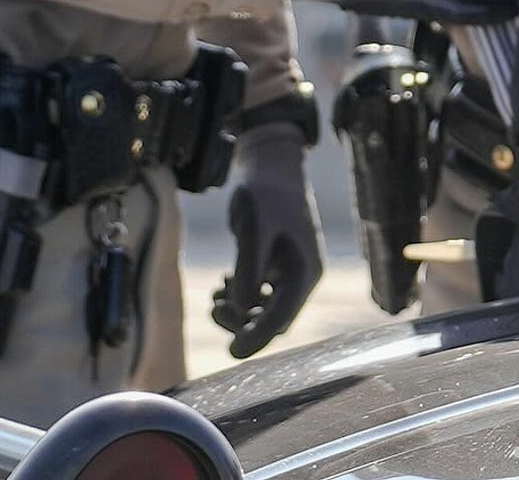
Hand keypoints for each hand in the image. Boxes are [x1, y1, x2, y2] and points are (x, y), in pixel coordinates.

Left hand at [210, 122, 324, 359]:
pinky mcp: (277, 266)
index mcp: (305, 270)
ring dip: (239, 311)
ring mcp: (290, 272)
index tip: (232, 353)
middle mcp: (301, 276)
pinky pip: (260, 295)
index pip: (282, 317)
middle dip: (243, 322)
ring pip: (264, 310)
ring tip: (214, 298)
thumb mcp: (255, 228)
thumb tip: (239, 309)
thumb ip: (248, 268)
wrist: (270, 166)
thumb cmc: (265, 193)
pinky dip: (241, 296)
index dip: (258, 337)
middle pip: (273, 320)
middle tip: (214, 307)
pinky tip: (222, 284)